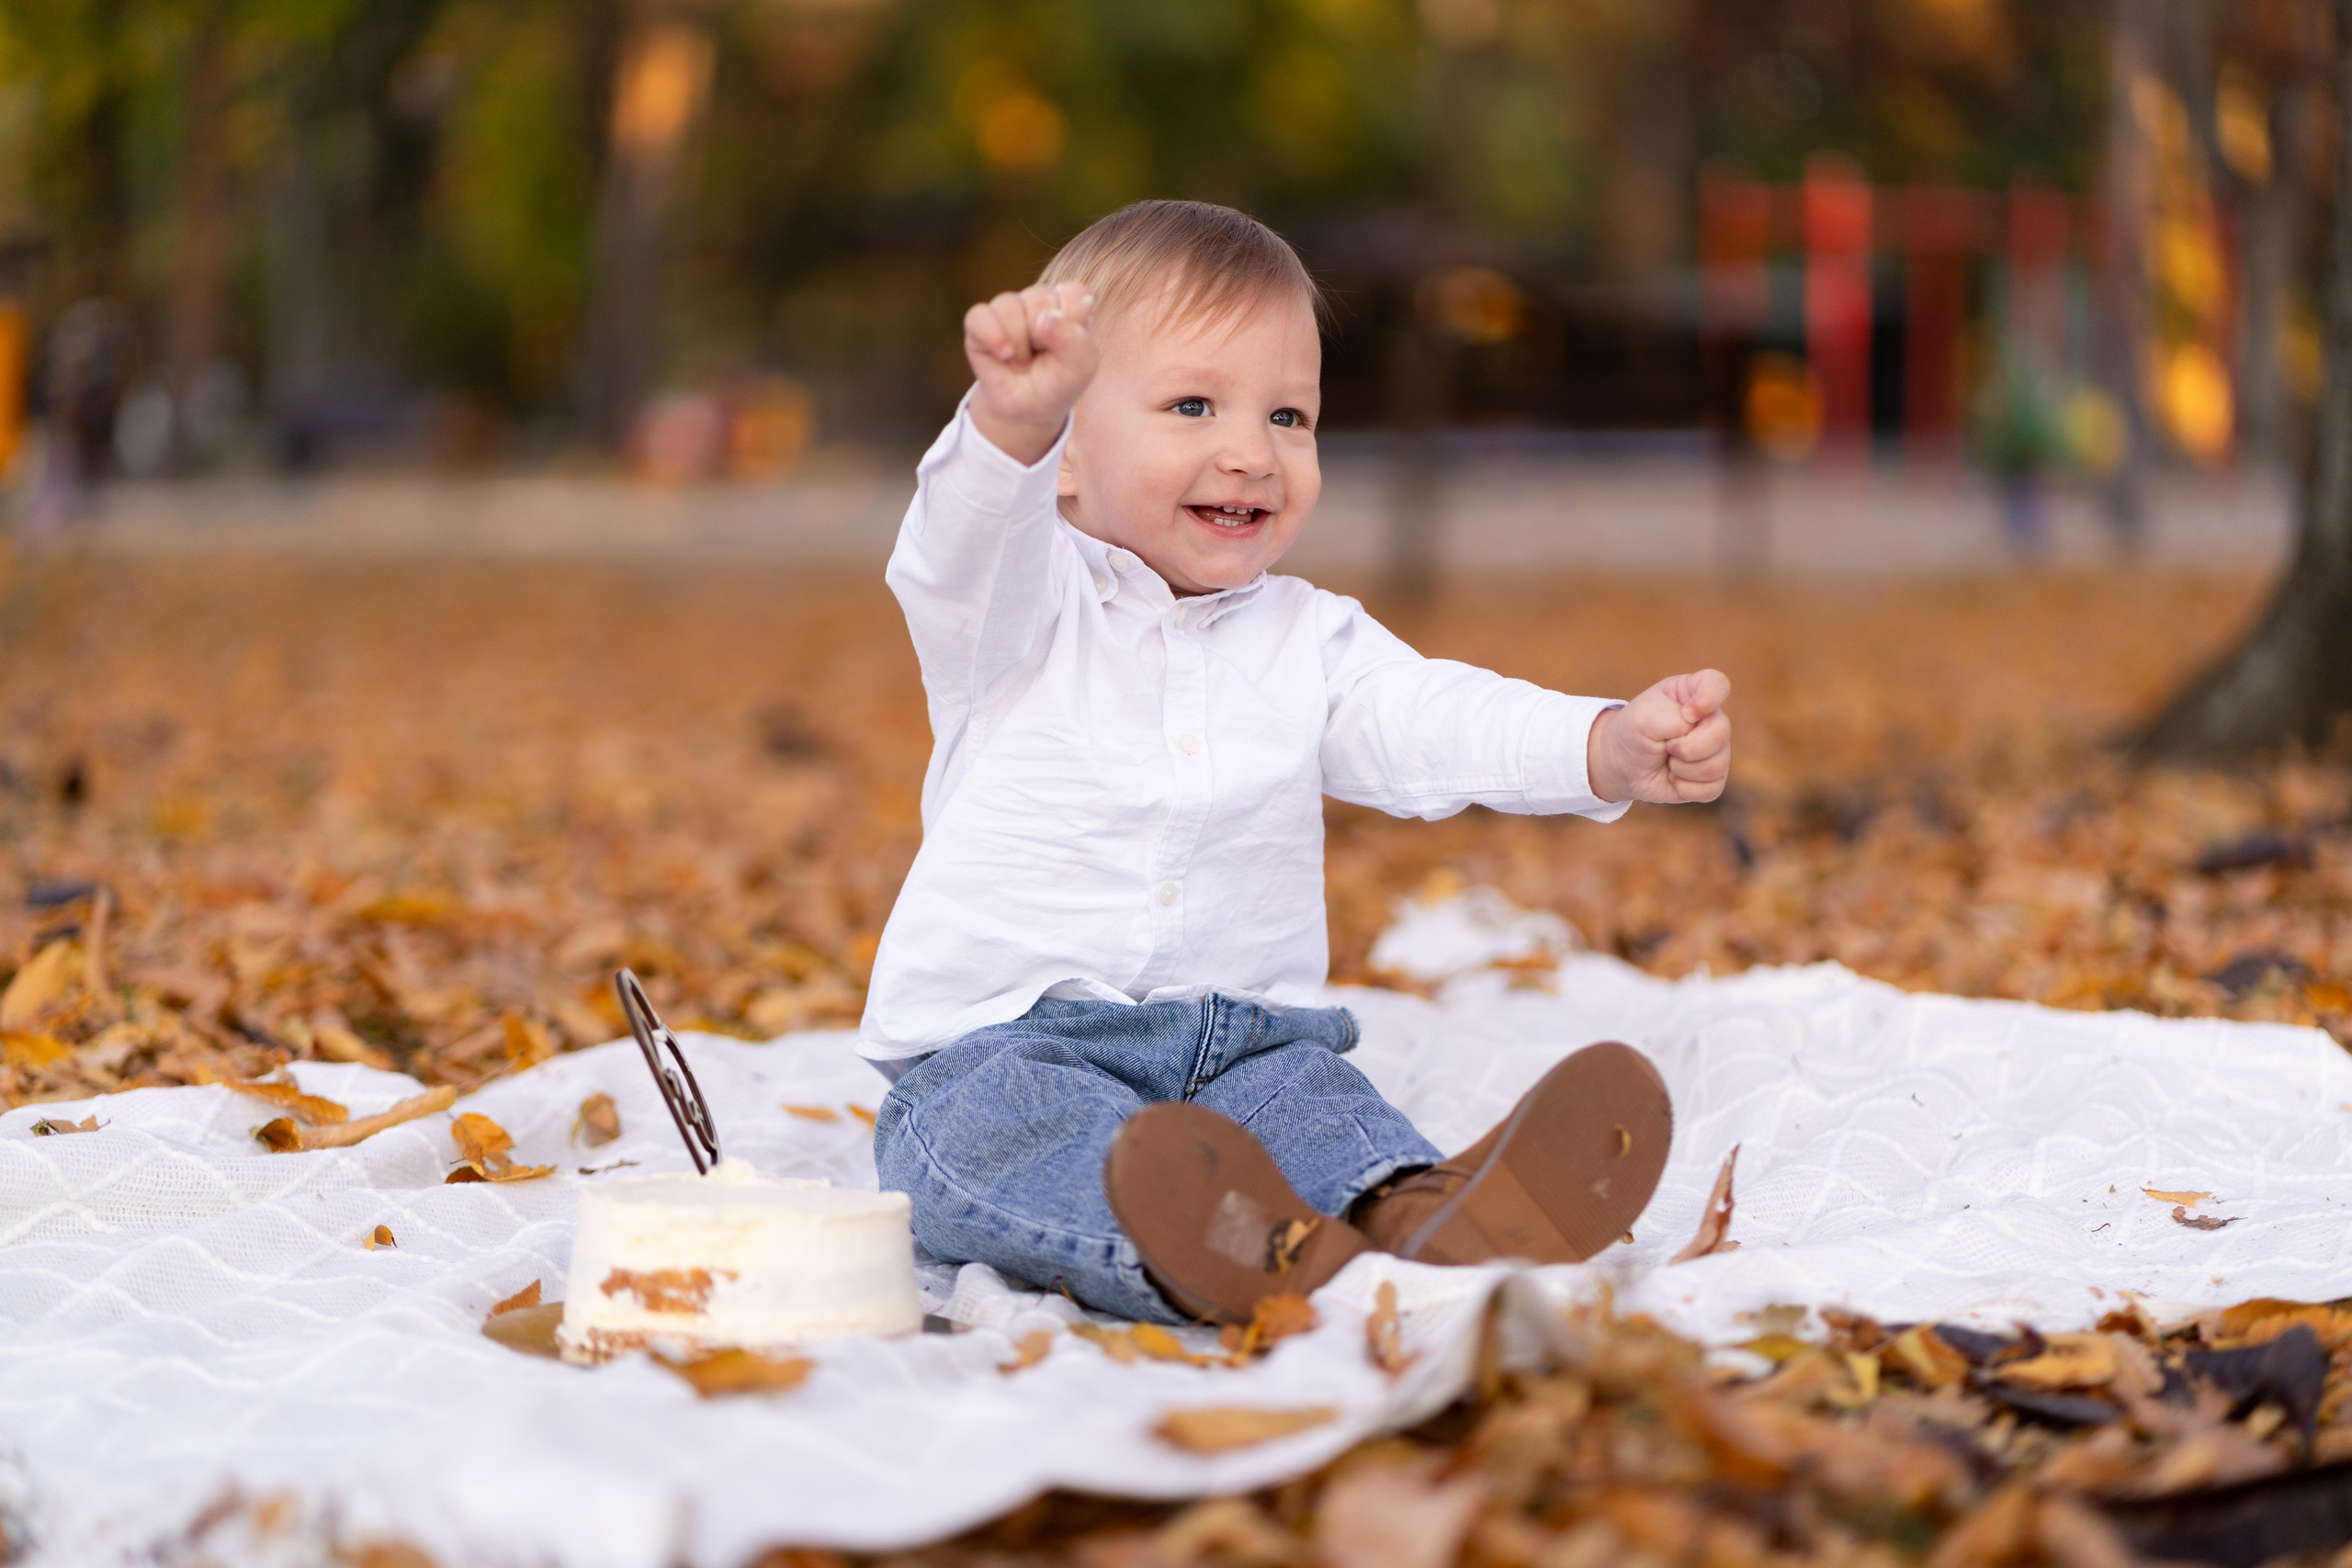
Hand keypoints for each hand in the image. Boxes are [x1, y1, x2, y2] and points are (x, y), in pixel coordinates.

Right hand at [964, 281, 1097, 465]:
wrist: (1027, 410)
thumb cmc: (1058, 382)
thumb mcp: (1081, 366)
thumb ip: (1075, 339)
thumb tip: (1045, 318)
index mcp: (1068, 304)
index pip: (1075, 293)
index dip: (1073, 322)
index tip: (1069, 349)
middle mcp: (1038, 300)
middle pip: (1040, 297)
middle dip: (1042, 336)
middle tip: (1042, 357)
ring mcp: (1008, 308)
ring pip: (1009, 306)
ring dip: (1019, 342)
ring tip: (1023, 362)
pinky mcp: (980, 322)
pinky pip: (979, 316)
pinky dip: (993, 337)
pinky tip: (1003, 355)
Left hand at [1587, 670, 1731, 804]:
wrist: (1621, 765)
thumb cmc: (1633, 733)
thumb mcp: (1643, 717)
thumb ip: (1673, 717)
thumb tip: (1697, 730)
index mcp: (1692, 692)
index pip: (1718, 684)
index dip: (1708, 699)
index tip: (1687, 713)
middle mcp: (1710, 719)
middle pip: (1721, 732)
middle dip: (1687, 747)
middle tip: (1665, 747)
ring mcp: (1715, 749)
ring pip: (1717, 765)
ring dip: (1682, 769)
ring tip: (1667, 760)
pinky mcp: (1713, 777)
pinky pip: (1711, 789)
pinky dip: (1685, 788)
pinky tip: (1673, 778)